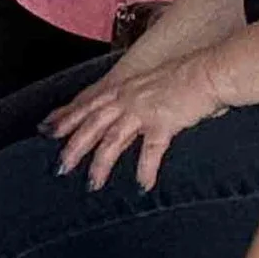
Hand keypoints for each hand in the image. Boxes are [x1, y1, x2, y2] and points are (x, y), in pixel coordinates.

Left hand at [45, 50, 230, 190]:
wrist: (211, 71)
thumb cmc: (187, 77)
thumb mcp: (151, 84)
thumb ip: (138, 98)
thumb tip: (130, 115)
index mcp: (123, 88)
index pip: (87, 103)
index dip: (66, 116)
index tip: (46, 129)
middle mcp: (127, 97)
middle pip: (91, 124)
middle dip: (73, 146)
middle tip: (59, 167)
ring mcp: (143, 109)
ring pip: (112, 140)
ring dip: (100, 164)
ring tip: (92, 185)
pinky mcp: (163, 122)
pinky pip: (150, 151)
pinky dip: (144, 169)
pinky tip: (142, 186)